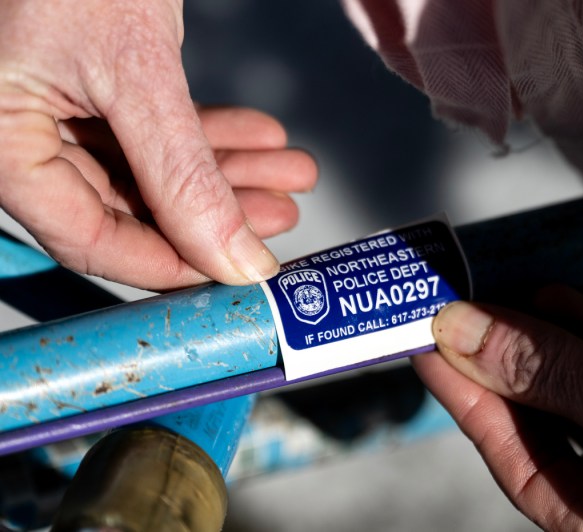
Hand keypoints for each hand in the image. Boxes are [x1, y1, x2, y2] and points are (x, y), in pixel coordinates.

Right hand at [0, 0, 316, 289]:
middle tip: (281, 215)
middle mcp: (20, 132)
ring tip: (289, 173)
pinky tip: (260, 135)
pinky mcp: (90, 80)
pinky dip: (207, 132)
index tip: (238, 271)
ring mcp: (55, 106)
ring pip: (150, 167)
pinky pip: (151, 125)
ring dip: (225, 172)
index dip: (171, 262)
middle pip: (130, 205)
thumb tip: (232, 257)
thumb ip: (181, 172)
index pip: (89, 238)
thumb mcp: (131, 68)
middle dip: (217, 210)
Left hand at [415, 286, 582, 530]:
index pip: (524, 470)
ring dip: (543, 346)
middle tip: (454, 317)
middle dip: (503, 370)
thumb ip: (549, 373)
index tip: (429, 350)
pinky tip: (555, 300)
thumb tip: (462, 334)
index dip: (470, 405)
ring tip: (497, 300)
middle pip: (552, 430)